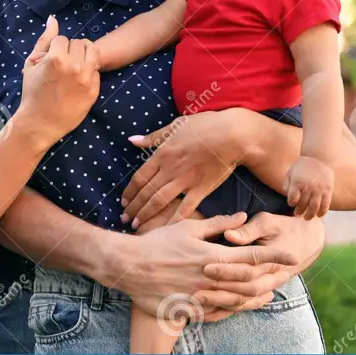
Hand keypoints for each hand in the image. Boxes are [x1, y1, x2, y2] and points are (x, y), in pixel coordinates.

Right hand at [15, 16, 99, 145]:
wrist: (40, 122)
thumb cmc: (32, 92)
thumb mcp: (32, 64)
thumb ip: (45, 40)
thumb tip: (53, 19)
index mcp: (57, 58)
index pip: (63, 39)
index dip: (55, 48)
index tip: (51, 60)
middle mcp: (75, 67)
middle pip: (79, 43)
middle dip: (70, 50)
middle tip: (62, 64)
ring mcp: (87, 79)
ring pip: (93, 52)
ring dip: (84, 55)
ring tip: (74, 65)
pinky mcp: (94, 90)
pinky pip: (96, 70)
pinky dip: (89, 71)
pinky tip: (77, 80)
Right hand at [105, 213, 297, 317]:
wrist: (128, 265)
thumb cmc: (157, 242)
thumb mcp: (188, 227)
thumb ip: (218, 224)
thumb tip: (242, 217)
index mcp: (212, 255)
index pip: (251, 257)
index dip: (274, 256)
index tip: (292, 256)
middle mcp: (209, 278)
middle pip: (249, 283)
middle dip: (270, 280)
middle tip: (285, 276)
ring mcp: (199, 297)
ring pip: (236, 301)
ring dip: (255, 298)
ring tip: (269, 294)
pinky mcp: (188, 309)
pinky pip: (215, 313)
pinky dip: (231, 310)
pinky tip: (239, 307)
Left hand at [120, 110, 244, 227]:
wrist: (232, 134)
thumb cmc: (205, 125)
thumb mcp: (175, 125)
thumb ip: (153, 136)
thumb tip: (132, 140)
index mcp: (162, 153)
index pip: (139, 177)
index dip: (129, 191)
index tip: (123, 202)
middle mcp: (170, 169)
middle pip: (146, 192)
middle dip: (133, 207)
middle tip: (124, 219)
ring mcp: (185, 180)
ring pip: (159, 201)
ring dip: (146, 214)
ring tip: (136, 225)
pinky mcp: (201, 189)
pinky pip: (185, 208)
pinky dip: (174, 219)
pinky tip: (165, 229)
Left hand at [195, 212, 324, 313]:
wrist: (310, 240)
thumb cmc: (286, 227)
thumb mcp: (267, 222)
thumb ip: (247, 230)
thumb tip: (229, 235)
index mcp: (271, 259)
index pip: (247, 267)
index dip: (227, 269)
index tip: (205, 267)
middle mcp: (269, 277)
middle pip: (243, 289)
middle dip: (221, 288)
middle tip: (198, 286)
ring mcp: (267, 287)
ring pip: (244, 302)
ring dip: (221, 302)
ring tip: (197, 298)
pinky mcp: (262, 293)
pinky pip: (244, 307)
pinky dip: (228, 310)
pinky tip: (208, 309)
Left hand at [282, 156, 333, 218]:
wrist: (318, 157)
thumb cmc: (302, 166)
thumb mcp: (290, 172)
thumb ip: (287, 185)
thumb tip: (288, 197)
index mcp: (297, 183)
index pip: (292, 199)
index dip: (291, 202)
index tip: (292, 203)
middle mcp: (308, 187)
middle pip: (303, 204)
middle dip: (299, 211)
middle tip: (297, 214)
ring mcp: (319, 189)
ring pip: (314, 207)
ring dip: (310, 215)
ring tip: (306, 218)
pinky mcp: (328, 190)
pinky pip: (325, 204)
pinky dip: (322, 212)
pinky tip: (319, 215)